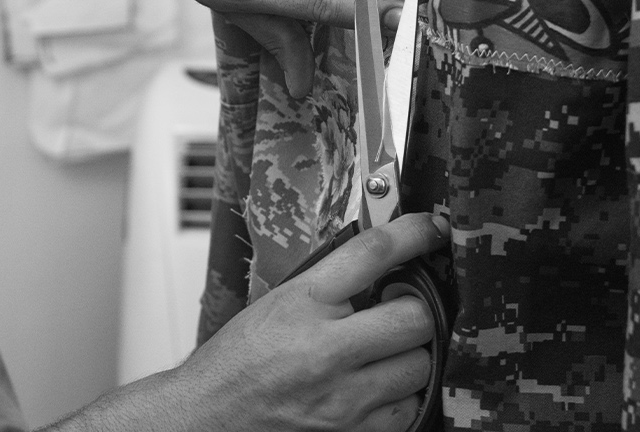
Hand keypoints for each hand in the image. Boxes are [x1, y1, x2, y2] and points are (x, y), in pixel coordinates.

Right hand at [173, 212, 444, 431]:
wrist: (209, 416)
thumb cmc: (236, 361)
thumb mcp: (275, 303)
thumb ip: (329, 283)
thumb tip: (383, 263)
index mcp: (301, 303)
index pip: (372, 252)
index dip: (413, 233)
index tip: (431, 229)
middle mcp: (326, 349)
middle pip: (415, 316)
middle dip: (415, 309)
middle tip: (399, 309)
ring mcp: (344, 396)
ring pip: (420, 364)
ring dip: (409, 354)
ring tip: (382, 353)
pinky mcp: (354, 431)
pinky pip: (410, 406)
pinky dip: (401, 394)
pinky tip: (377, 386)